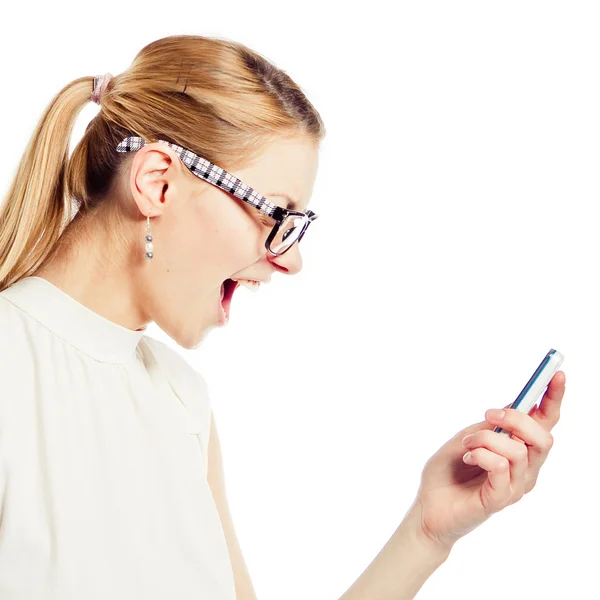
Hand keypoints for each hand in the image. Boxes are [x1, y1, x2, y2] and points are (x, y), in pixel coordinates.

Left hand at [410, 371, 565, 551]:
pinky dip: (481, 454)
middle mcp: (525, 469)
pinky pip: (501, 467)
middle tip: (489, 414)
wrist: (427, 506)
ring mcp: (514, 486)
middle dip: (517, 418)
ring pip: (518, 450)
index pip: (545, 423)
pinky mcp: (499, 499)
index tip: (557, 374)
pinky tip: (467, 458)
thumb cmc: (447, 473)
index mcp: (519, 450)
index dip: (553, 398)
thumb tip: (513, 407)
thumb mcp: (467, 437)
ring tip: (466, 444)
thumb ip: (491, 426)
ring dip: (486, 438)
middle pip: (543, 436)